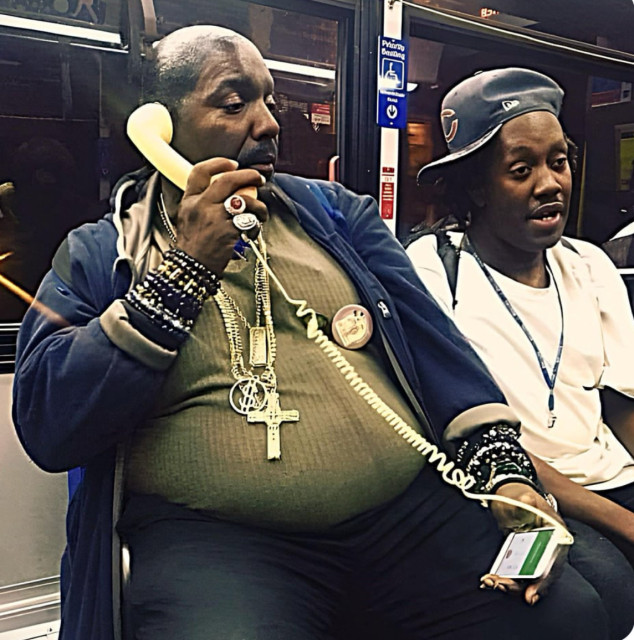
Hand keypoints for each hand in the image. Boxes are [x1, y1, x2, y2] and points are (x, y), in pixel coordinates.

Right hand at [174, 158, 267, 275]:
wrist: (191, 267)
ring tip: (261, 212)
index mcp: (190, 200)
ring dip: (258, 205)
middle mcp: (201, 205)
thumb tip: (231, 192)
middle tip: (258, 179)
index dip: (219, 163)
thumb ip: (205, 202)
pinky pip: (249, 221)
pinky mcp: (228, 231)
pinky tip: (253, 231)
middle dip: (247, 176)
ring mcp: (215, 218)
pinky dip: (255, 225)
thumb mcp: (189, 217)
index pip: (200, 172)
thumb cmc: (193, 246)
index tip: (233, 164)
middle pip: (227, 180)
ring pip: (244, 201)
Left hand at [483, 482, 568, 604]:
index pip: (554, 563)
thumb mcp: (521, 495)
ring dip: (510, 584)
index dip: (544, 581)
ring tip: (491, 582)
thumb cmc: (518, 494)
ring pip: (527, 576)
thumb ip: (524, 500)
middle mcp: (549, 547)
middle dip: (521, 585)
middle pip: (540, 575)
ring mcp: (536, 553)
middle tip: (501, 587)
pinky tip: (490, 580)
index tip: (531, 594)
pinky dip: (505, 578)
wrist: (508, 492)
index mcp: (557, 534)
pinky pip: (517, 572)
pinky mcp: (523, 556)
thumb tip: (526, 500)